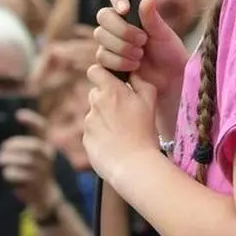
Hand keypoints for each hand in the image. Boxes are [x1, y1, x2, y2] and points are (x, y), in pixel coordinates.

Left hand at [0, 109, 60, 210]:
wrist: (44, 195)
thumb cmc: (32, 170)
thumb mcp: (31, 155)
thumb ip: (21, 146)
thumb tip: (0, 139)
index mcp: (45, 145)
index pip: (43, 128)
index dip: (32, 119)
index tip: (18, 114)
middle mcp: (47, 156)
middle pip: (33, 146)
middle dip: (16, 144)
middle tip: (3, 147)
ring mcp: (43, 170)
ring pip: (25, 161)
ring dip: (9, 159)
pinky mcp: (35, 183)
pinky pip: (19, 175)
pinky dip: (9, 173)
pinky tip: (6, 172)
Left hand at [83, 66, 160, 183]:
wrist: (134, 165)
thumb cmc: (145, 132)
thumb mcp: (150, 101)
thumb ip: (140, 82)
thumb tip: (132, 74)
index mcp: (111, 91)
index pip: (95, 70)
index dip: (102, 74)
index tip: (112, 83)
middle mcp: (95, 104)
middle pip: (95, 93)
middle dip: (106, 98)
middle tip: (122, 111)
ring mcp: (89, 122)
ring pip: (94, 114)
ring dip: (104, 118)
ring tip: (122, 132)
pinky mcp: (86, 139)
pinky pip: (93, 131)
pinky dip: (101, 135)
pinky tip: (115, 144)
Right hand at [94, 0, 188, 99]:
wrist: (169, 79)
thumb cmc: (169, 52)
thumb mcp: (163, 33)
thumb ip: (152, 16)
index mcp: (132, 8)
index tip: (125, 9)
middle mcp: (118, 21)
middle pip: (103, 15)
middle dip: (122, 30)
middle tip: (142, 40)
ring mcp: (110, 40)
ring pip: (100, 35)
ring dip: (122, 47)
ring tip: (140, 55)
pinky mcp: (107, 58)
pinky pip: (102, 55)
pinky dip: (118, 61)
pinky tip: (134, 65)